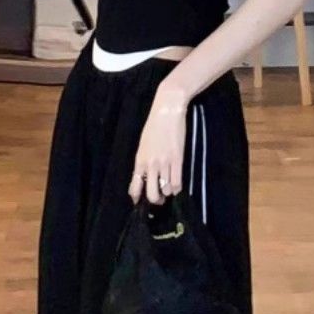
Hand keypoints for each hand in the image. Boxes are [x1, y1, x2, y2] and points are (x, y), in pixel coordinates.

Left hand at [127, 87, 189, 204]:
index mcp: (139, 161)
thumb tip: (144, 175)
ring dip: (168, 192)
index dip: (137, 198)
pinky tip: (177, 185)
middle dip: (155, 200)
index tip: (140, 202)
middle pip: (151, 193)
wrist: (167, 112)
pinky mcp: (178, 160)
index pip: (135, 186)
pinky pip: (178, 182)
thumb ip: (143, 161)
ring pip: (166, 190)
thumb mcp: (143, 145)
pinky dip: (178, 188)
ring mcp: (165, 163)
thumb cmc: (154, 126)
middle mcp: (150, 165)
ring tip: (169, 188)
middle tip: (159, 198)